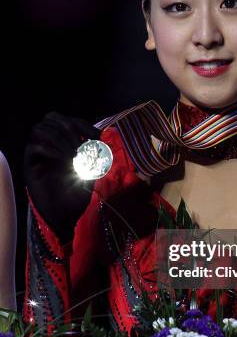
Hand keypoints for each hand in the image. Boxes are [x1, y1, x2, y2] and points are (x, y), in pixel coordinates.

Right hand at [24, 112, 100, 242]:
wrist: (68, 218)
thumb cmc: (81, 196)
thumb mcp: (94, 171)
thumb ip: (96, 153)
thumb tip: (107, 134)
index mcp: (66, 143)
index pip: (69, 121)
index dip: (83, 124)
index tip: (98, 136)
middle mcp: (51, 145)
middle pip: (51, 118)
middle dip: (68, 126)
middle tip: (81, 144)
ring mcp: (39, 155)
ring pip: (40, 129)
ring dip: (60, 138)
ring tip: (73, 155)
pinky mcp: (31, 167)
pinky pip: (33, 148)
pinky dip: (50, 150)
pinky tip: (64, 161)